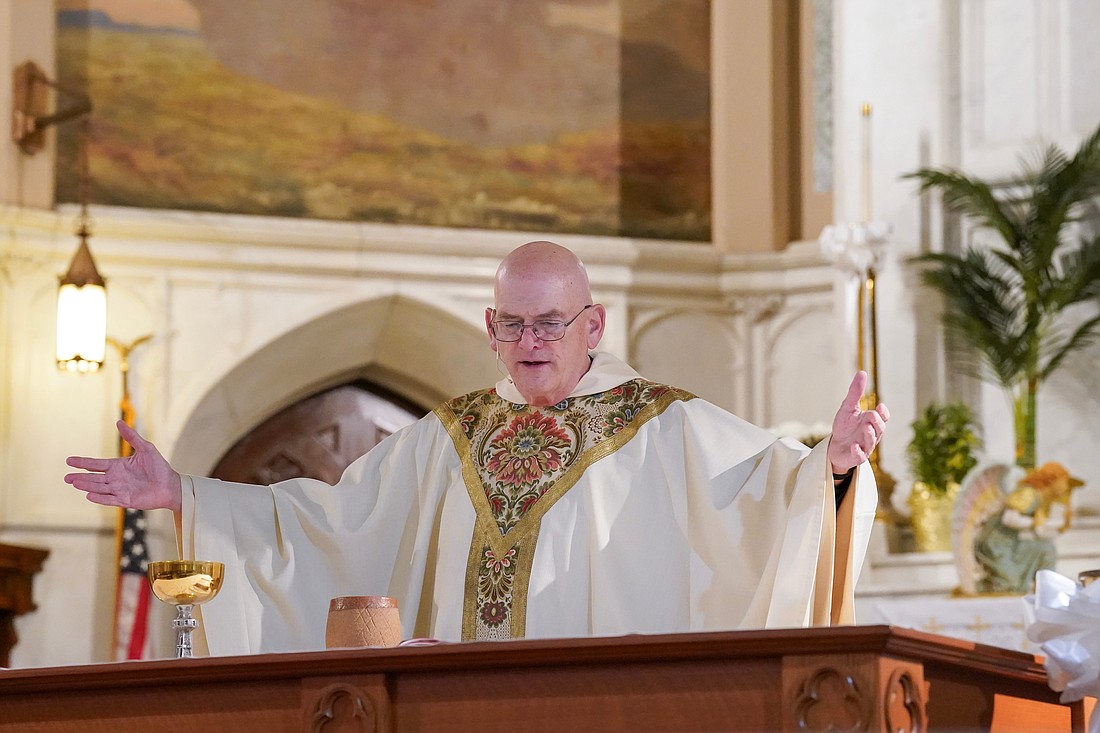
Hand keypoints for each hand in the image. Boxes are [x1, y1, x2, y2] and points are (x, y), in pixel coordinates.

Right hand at [65, 420, 182, 512]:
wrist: (171, 485)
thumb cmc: (159, 467)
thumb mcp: (146, 448)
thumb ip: (131, 437)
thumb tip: (119, 421)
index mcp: (118, 466)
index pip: (96, 464)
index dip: (83, 462)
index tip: (69, 460)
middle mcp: (116, 479)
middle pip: (94, 478)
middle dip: (80, 477)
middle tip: (66, 477)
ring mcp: (119, 490)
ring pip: (99, 488)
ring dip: (87, 485)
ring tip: (74, 482)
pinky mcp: (125, 500)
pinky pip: (110, 499)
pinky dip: (100, 498)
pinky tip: (89, 495)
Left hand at [828, 371, 888, 474]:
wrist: (834, 446)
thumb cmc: (845, 426)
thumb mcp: (848, 407)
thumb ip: (855, 392)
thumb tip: (862, 372)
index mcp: (871, 422)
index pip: (883, 417)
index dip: (884, 413)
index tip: (880, 406)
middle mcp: (871, 434)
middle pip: (880, 428)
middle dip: (877, 422)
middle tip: (871, 415)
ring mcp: (865, 446)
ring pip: (872, 442)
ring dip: (870, 435)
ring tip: (865, 427)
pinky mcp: (856, 457)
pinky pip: (860, 456)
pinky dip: (858, 451)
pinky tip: (853, 446)